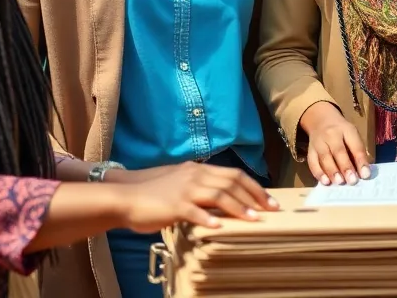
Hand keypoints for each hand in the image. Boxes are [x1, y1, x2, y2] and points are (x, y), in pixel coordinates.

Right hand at [113, 162, 277, 231]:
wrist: (127, 195)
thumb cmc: (155, 193)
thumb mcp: (182, 183)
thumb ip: (202, 188)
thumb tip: (224, 199)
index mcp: (199, 170)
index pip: (234, 175)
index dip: (254, 187)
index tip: (269, 200)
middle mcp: (195, 175)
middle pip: (232, 183)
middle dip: (254, 197)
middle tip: (270, 210)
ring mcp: (185, 189)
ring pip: (219, 195)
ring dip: (238, 207)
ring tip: (253, 219)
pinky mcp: (175, 205)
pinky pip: (196, 211)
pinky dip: (209, 218)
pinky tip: (220, 226)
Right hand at [299, 102, 371, 185]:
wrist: (321, 120)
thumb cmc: (342, 132)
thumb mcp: (353, 135)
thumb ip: (358, 151)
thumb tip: (364, 172)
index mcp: (347, 130)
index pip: (355, 145)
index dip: (361, 160)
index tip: (366, 175)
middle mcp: (332, 135)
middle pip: (338, 151)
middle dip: (346, 167)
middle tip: (352, 181)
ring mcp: (319, 142)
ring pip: (324, 157)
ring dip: (332, 171)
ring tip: (339, 182)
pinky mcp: (310, 150)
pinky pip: (312, 162)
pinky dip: (318, 173)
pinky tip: (325, 182)